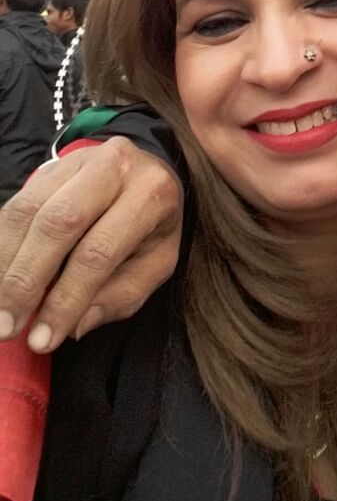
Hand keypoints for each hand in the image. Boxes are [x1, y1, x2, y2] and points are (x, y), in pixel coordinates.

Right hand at [0, 137, 182, 352]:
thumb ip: (121, 296)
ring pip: (28, 210)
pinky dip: (0, 245)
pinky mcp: (50, 165)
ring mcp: (78, 159)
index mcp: (150, 194)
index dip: (66, 300)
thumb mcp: (156, 264)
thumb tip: (74, 328)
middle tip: (5, 328)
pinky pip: (15, 204)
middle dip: (25, 281)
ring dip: (4, 265)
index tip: (42, 341)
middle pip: (58, 223)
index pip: (99, 252)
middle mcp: (114, 166)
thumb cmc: (152, 227)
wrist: (149, 172)